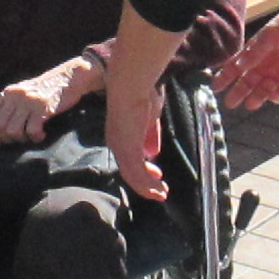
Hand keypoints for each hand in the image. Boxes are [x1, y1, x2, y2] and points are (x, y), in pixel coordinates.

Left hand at [0, 54, 99, 145]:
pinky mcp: (42, 107)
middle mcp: (14, 96)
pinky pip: (31, 131)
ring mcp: (28, 101)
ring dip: (21, 139)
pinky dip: (35, 137)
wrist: (68, 78)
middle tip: (17, 141)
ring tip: (30, 137)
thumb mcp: (22, 93)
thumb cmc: (45, 90)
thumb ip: (10, 106)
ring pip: (12, 131)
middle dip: (5, 139)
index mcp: (7, 93)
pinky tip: (41, 135)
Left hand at [105, 71, 166, 201]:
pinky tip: (158, 190)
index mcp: (119, 134)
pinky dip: (147, 186)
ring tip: (162, 195)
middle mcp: (116, 143)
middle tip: (160, 190)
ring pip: (132, 177)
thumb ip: (150, 136)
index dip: (143, 168)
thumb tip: (153, 154)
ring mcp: (120, 148)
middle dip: (145, 182)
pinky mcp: (127, 150)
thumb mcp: (149, 118)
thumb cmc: (142, 93)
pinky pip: (137, 175)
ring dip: (147, 188)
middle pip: (129, 171)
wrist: (132, 84)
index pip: (129, 157)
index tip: (157, 173)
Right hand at [214, 9, 278, 110]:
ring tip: (251, 104)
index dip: (226, 76)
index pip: (236, 66)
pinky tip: (273, 95)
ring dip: (257, 97)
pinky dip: (278, 96)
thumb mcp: (270, 34)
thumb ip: (255, 51)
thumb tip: (237, 66)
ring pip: (264, 90)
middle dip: (239, 92)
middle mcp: (265, 64)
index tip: (215, 87)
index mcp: (255, 51)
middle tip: (231, 103)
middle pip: (248, 81)